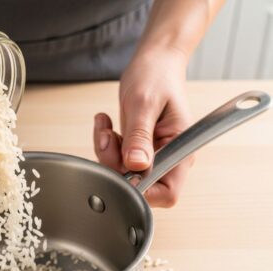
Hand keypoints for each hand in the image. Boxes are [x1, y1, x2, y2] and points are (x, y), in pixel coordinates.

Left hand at [93, 47, 194, 206]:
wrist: (154, 62)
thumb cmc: (156, 76)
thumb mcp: (144, 103)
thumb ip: (139, 136)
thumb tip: (136, 165)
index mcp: (181, 150)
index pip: (167, 192)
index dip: (142, 190)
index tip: (121, 169)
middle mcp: (169, 157)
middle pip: (140, 185)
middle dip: (115, 165)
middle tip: (107, 138)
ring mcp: (153, 154)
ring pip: (122, 174)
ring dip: (106, 153)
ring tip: (106, 126)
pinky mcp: (138, 149)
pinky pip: (116, 160)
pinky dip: (106, 146)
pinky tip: (106, 126)